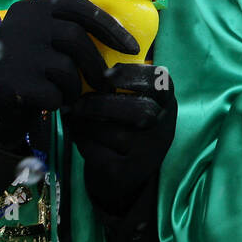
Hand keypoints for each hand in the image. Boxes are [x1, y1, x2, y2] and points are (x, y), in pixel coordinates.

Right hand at [0, 0, 135, 146]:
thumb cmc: (29, 71)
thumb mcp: (46, 42)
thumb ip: (71, 32)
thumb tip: (125, 38)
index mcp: (32, 9)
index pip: (79, 7)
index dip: (110, 26)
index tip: (132, 48)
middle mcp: (20, 23)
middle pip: (75, 37)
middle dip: (96, 63)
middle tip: (105, 83)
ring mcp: (13, 51)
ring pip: (66, 68)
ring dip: (74, 87)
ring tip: (66, 94)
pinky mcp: (11, 82)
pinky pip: (54, 94)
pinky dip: (58, 102)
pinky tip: (46, 104)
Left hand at [68, 64, 175, 215]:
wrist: (125, 176)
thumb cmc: (126, 128)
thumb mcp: (136, 104)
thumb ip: (122, 85)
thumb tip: (89, 64)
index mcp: (167, 105)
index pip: (161, 85)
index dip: (134, 75)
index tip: (107, 74)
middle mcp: (164, 130)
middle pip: (140, 112)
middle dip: (103, 104)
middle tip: (79, 103)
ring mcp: (149, 154)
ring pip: (116, 133)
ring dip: (87, 123)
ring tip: (73, 117)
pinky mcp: (127, 172)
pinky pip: (101, 153)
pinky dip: (83, 142)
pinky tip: (77, 136)